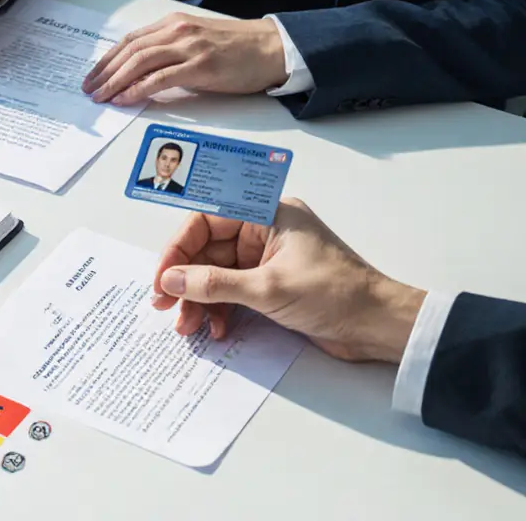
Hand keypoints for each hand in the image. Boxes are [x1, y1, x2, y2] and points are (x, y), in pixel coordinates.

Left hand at [81, 13, 288, 105]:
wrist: (273, 48)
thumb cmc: (238, 48)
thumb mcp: (197, 42)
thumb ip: (170, 52)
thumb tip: (142, 74)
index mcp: (174, 24)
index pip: (131, 40)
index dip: (108, 58)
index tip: (93, 75)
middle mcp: (177, 31)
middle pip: (129, 50)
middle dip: (104, 71)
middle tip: (89, 89)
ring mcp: (189, 47)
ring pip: (140, 62)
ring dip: (115, 81)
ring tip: (101, 96)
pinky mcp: (201, 66)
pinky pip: (160, 78)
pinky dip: (138, 89)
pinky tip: (125, 98)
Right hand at [151, 198, 425, 362]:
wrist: (379, 327)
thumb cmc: (335, 295)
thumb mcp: (267, 289)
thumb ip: (214, 284)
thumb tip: (171, 280)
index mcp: (266, 214)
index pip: (206, 220)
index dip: (178, 248)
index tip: (163, 278)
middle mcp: (264, 231)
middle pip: (208, 250)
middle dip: (186, 280)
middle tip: (166, 307)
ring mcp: (268, 259)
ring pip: (217, 274)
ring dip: (200, 300)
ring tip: (188, 328)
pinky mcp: (272, 284)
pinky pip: (233, 291)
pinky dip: (221, 309)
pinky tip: (216, 329)